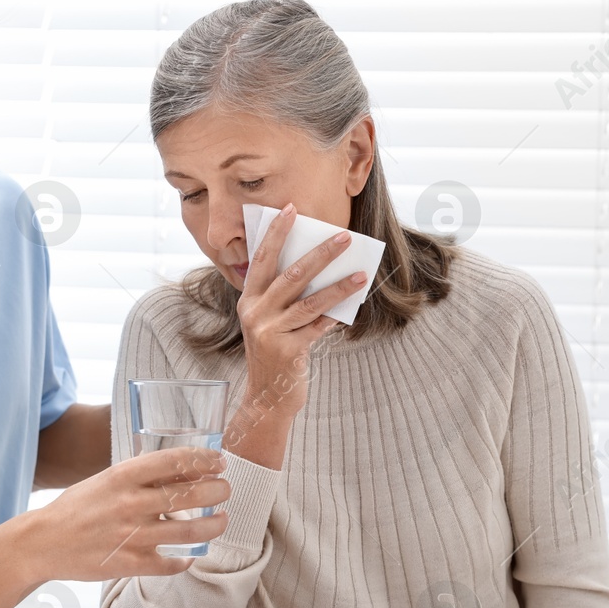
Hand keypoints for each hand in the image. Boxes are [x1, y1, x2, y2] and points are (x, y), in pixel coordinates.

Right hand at [27, 446, 229, 579]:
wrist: (43, 542)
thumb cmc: (77, 507)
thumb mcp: (105, 481)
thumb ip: (138, 476)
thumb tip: (180, 469)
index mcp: (122, 477)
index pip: (174, 461)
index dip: (203, 459)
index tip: (219, 461)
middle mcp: (129, 504)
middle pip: (189, 495)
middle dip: (217, 490)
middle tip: (226, 489)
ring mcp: (131, 536)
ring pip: (189, 532)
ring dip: (214, 525)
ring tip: (222, 519)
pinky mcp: (129, 564)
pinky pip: (171, 564)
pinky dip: (186, 560)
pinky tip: (192, 555)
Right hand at [237, 202, 367, 417]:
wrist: (267, 398)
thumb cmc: (275, 354)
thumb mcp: (269, 322)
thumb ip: (284, 298)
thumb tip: (320, 268)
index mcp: (248, 300)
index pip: (262, 258)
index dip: (277, 233)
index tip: (291, 209)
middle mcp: (255, 313)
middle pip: (291, 274)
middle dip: (320, 253)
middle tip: (344, 236)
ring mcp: (270, 332)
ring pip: (309, 301)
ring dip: (338, 285)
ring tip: (360, 273)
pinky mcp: (288, 351)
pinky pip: (318, 326)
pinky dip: (336, 314)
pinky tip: (353, 305)